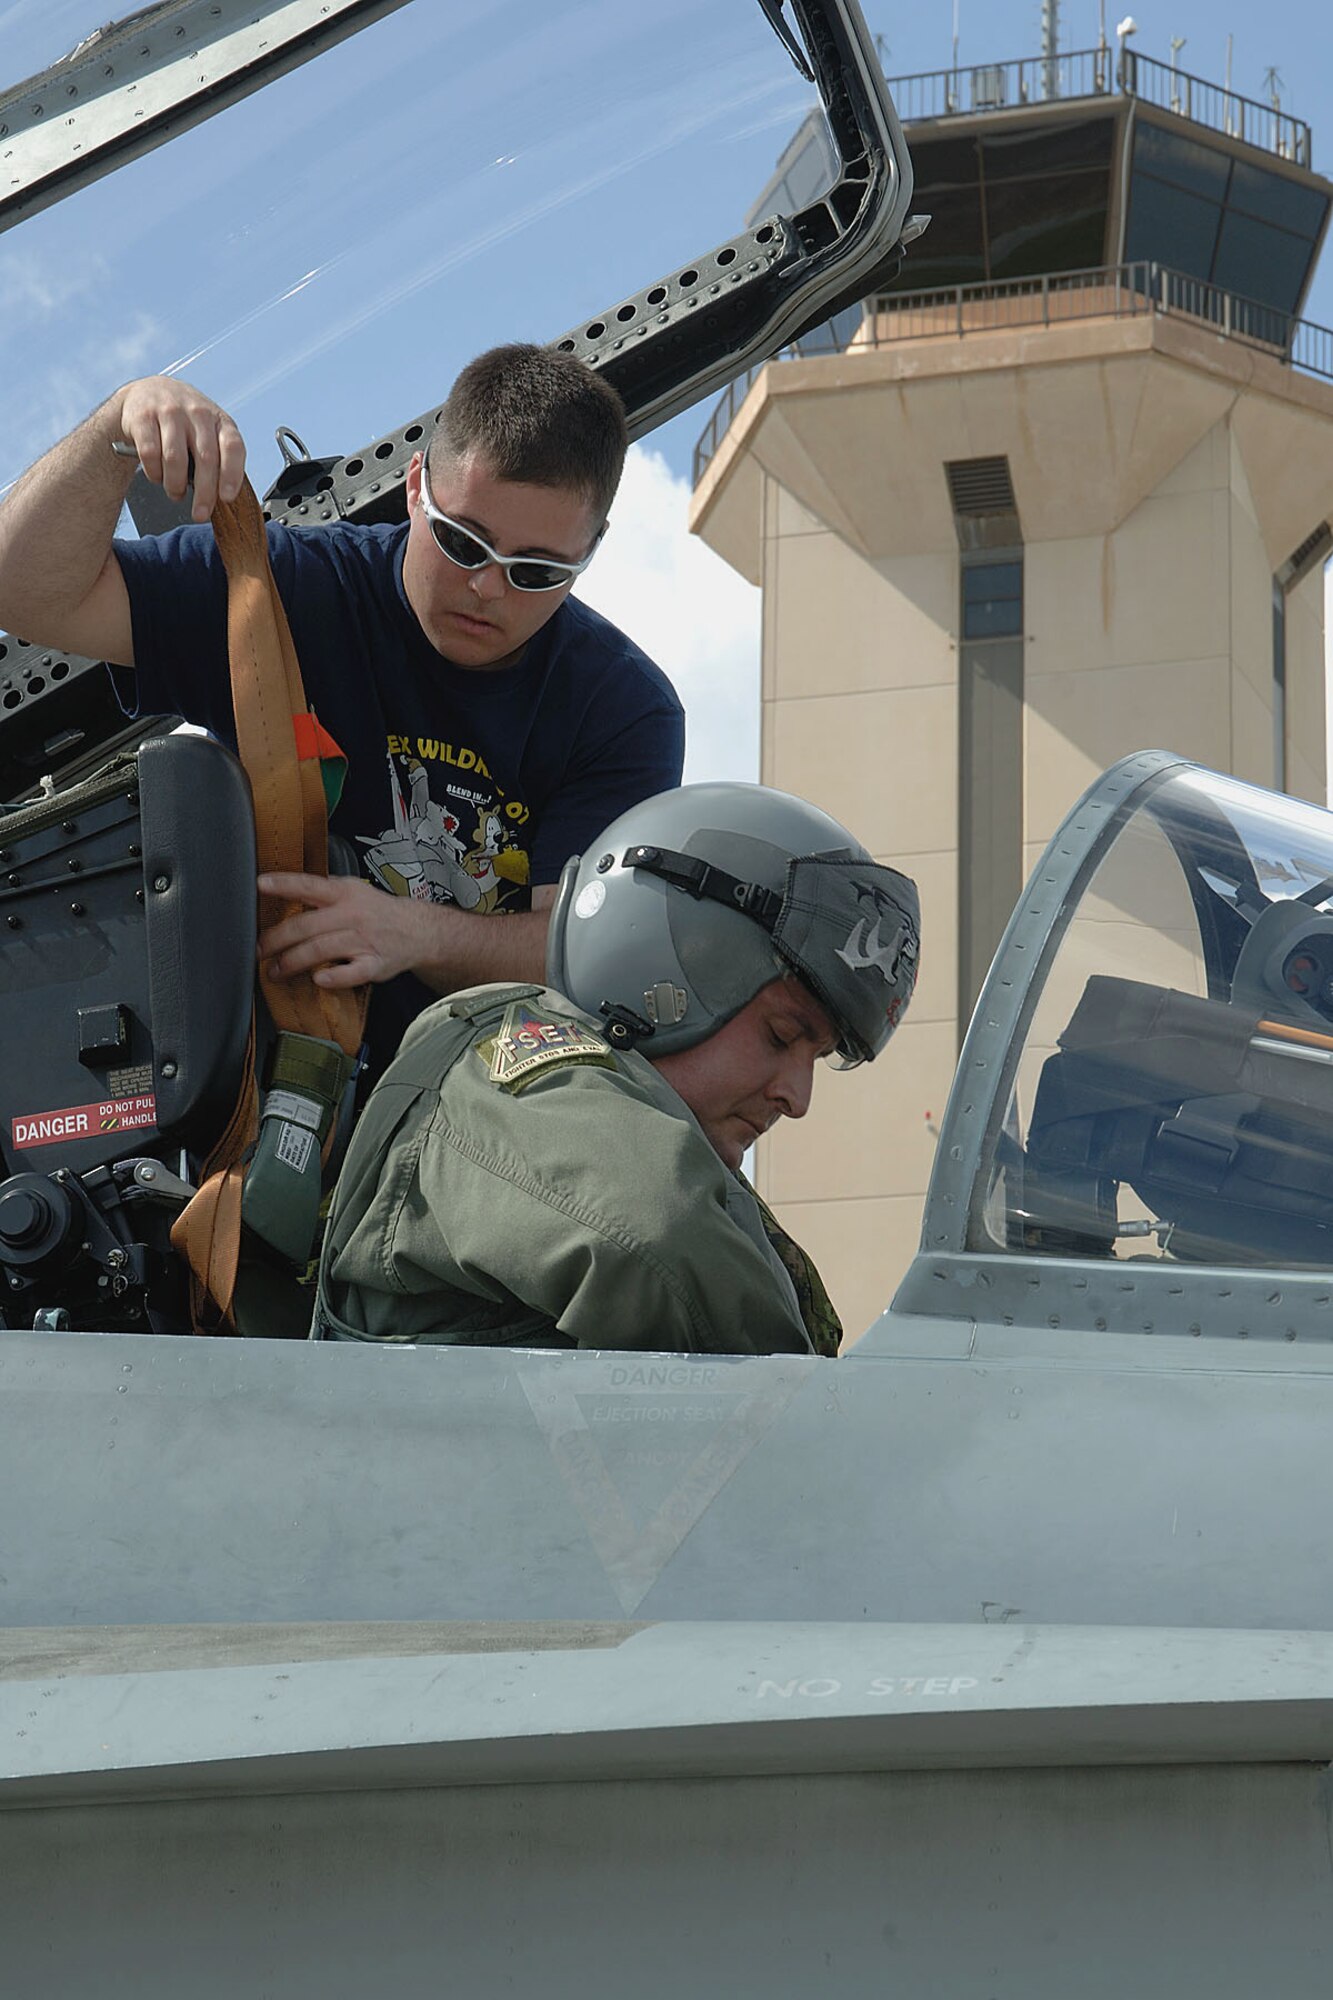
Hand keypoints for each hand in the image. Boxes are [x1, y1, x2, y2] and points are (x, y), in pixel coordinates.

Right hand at [115, 376, 245, 522]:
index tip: (227, 497)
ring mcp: (170, 412)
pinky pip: (150, 453)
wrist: (148, 392)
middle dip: (204, 493)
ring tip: (175, 493)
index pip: (233, 447)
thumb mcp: (208, 432)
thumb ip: (218, 458)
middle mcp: (197, 412)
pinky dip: (154, 473)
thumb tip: (222, 498)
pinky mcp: (143, 417)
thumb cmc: (185, 422)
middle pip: (205, 458)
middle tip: (200, 514)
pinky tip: (157, 476)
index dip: (232, 474)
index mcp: (219, 420)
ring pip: (175, 459)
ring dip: (175, 485)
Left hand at [257, 872, 427, 988]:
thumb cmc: (377, 911)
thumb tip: (284, 892)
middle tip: (258, 950)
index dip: (284, 884)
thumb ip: (322, 891)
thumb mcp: (353, 889)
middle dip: (276, 940)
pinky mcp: (373, 964)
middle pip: (306, 925)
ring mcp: (363, 940)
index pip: (309, 885)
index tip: (260, 884)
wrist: (417, 930)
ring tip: (275, 971)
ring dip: (292, 962)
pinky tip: (318, 979)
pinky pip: (352, 973)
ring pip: (320, 950)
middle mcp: (352, 915)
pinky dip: (334, 977)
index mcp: (344, 893)